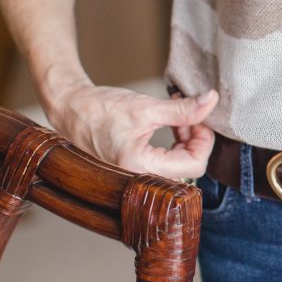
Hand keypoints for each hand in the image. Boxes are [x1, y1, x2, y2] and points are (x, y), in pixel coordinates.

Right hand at [45, 80, 218, 179]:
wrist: (70, 109)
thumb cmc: (100, 108)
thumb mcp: (147, 107)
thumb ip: (183, 109)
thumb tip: (211, 101)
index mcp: (140, 167)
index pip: (195, 165)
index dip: (204, 140)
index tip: (200, 118)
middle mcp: (137, 180)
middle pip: (189, 168)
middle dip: (195, 140)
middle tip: (189, 115)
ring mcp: (135, 179)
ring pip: (178, 166)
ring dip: (185, 142)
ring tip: (177, 118)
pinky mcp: (134, 173)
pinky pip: (164, 165)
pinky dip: (172, 146)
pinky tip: (169, 126)